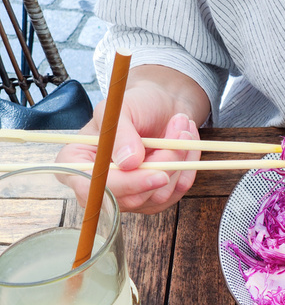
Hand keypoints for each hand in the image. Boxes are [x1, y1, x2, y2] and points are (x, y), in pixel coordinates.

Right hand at [56, 66, 209, 213]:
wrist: (163, 108)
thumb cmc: (136, 104)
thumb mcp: (122, 108)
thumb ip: (121, 133)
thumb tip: (128, 162)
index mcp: (77, 163)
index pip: (93, 188)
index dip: (125, 185)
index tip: (158, 173)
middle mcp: (100, 186)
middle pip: (131, 197)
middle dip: (163, 166)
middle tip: (180, 132)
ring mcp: (128, 196)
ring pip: (158, 196)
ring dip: (178, 161)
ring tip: (182, 129)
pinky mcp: (153, 200)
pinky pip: (176, 194)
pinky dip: (187, 168)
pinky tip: (187, 145)